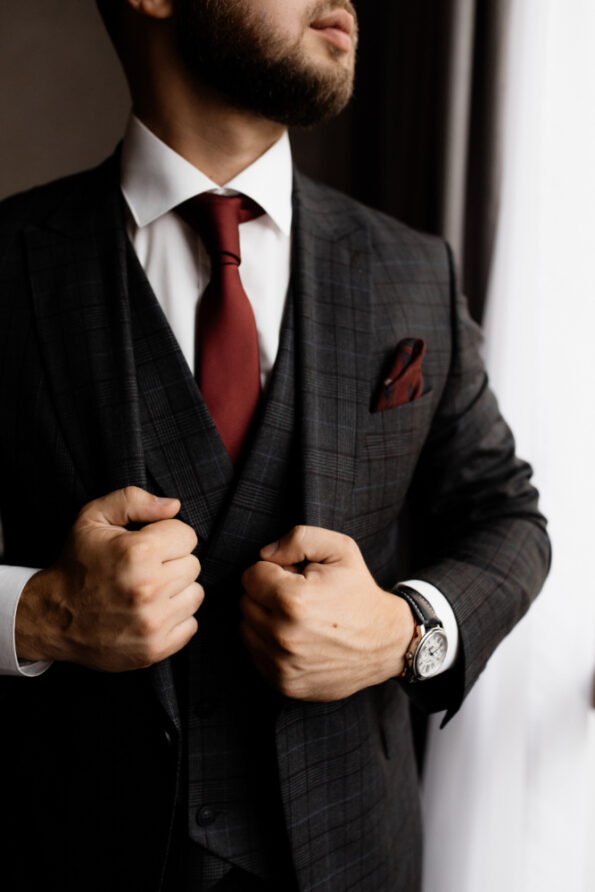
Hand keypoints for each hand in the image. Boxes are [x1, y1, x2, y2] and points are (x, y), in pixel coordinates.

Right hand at [15, 486, 202, 671]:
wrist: (51, 616)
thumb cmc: (76, 564)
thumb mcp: (93, 518)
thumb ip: (133, 500)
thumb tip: (173, 506)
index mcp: (138, 552)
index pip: (187, 536)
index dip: (166, 536)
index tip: (147, 545)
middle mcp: (149, 588)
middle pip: (193, 565)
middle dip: (171, 562)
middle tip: (144, 569)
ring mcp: (153, 622)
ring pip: (195, 594)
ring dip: (176, 591)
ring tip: (147, 590)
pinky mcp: (155, 648)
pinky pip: (190, 625)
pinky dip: (174, 619)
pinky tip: (150, 612)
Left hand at [240, 526, 414, 700]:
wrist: (386, 643)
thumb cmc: (359, 593)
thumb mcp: (340, 550)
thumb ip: (298, 539)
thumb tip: (264, 555)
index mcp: (293, 600)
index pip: (251, 575)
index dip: (274, 571)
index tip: (295, 577)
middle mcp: (283, 636)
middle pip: (245, 602)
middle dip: (267, 595)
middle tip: (298, 597)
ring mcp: (282, 665)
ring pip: (246, 629)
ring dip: (264, 620)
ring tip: (297, 618)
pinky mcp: (284, 684)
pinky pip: (255, 655)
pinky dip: (269, 645)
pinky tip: (295, 638)